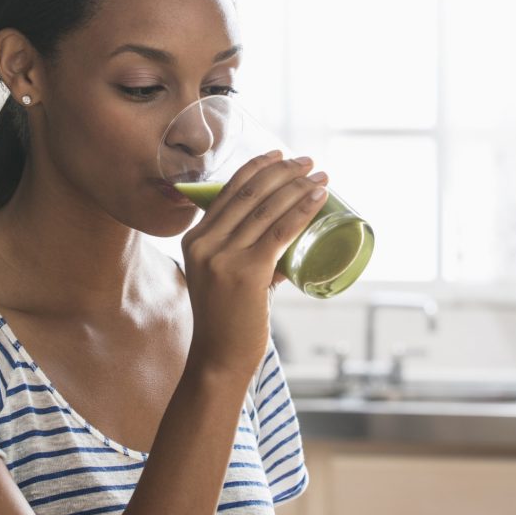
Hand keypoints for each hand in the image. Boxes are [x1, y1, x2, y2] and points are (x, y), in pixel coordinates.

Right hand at [181, 151, 328, 378]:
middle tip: (308, 162)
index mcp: (195, 239)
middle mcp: (204, 242)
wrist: (218, 359)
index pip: (227, 191)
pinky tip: (319, 198)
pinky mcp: (246, 272)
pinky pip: (280, 231)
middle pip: (250, 193)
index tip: (280, 155)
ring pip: (267, 209)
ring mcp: (223, 257)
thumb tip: (287, 239)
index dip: (257, 167)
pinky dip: (303, 210)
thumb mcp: (225, 277)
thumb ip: (251, 255)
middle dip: (283, 171)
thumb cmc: (227, 321)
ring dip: (298, 186)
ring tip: (320, 176)